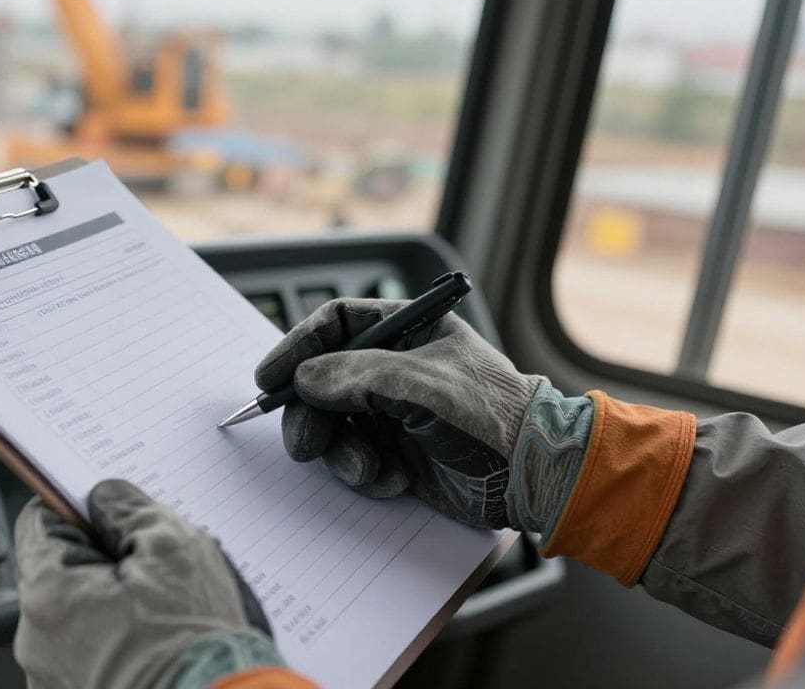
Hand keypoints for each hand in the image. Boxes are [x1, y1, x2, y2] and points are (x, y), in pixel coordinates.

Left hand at [13, 480, 281, 688]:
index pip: (39, 523)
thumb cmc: (195, 644)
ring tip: (159, 617)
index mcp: (49, 595)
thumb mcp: (174, 548)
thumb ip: (129, 508)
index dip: (77, 510)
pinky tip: (152, 647)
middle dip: (99, 563)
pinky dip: (112, 645)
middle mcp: (37, 644)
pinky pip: (85, 655)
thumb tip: (105, 499)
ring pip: (74, 617)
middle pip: (58, 574)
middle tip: (150, 569)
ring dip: (107, 607)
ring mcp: (52, 680)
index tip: (107, 513)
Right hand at [255, 298, 588, 532]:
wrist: (535, 476)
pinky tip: (397, 480)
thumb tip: (305, 379)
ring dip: (342, 453)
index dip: (298, 347)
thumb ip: (356, 374)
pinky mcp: (398, 454)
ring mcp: (395, 413)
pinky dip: (367, 474)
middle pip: (323, 381)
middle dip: (310, 416)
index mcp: (407, 331)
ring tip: (370, 469)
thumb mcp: (421, 384)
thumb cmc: (492, 414)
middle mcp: (396, 368)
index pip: (336, 324)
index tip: (269, 378)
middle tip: (304, 445)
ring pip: (334, 426)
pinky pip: (356, 460)